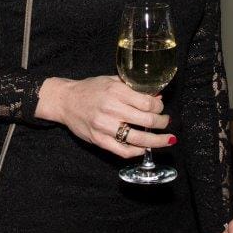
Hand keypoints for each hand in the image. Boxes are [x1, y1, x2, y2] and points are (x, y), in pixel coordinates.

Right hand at [36, 76, 173, 158]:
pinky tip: (145, 148)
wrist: (65, 100)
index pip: (148, 102)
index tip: (161, 107)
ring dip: (156, 141)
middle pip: (147, 120)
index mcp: (116, 91)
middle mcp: (111, 108)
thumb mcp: (111, 80)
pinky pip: (123, 150)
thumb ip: (133, 87)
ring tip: (166, 140)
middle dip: (162, 123)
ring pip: (138, 138)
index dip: (159, 106)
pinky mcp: (99, 140)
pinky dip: (137, 151)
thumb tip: (156, 95)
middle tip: (166, 122)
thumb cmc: (90, 89)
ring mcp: (104, 126)